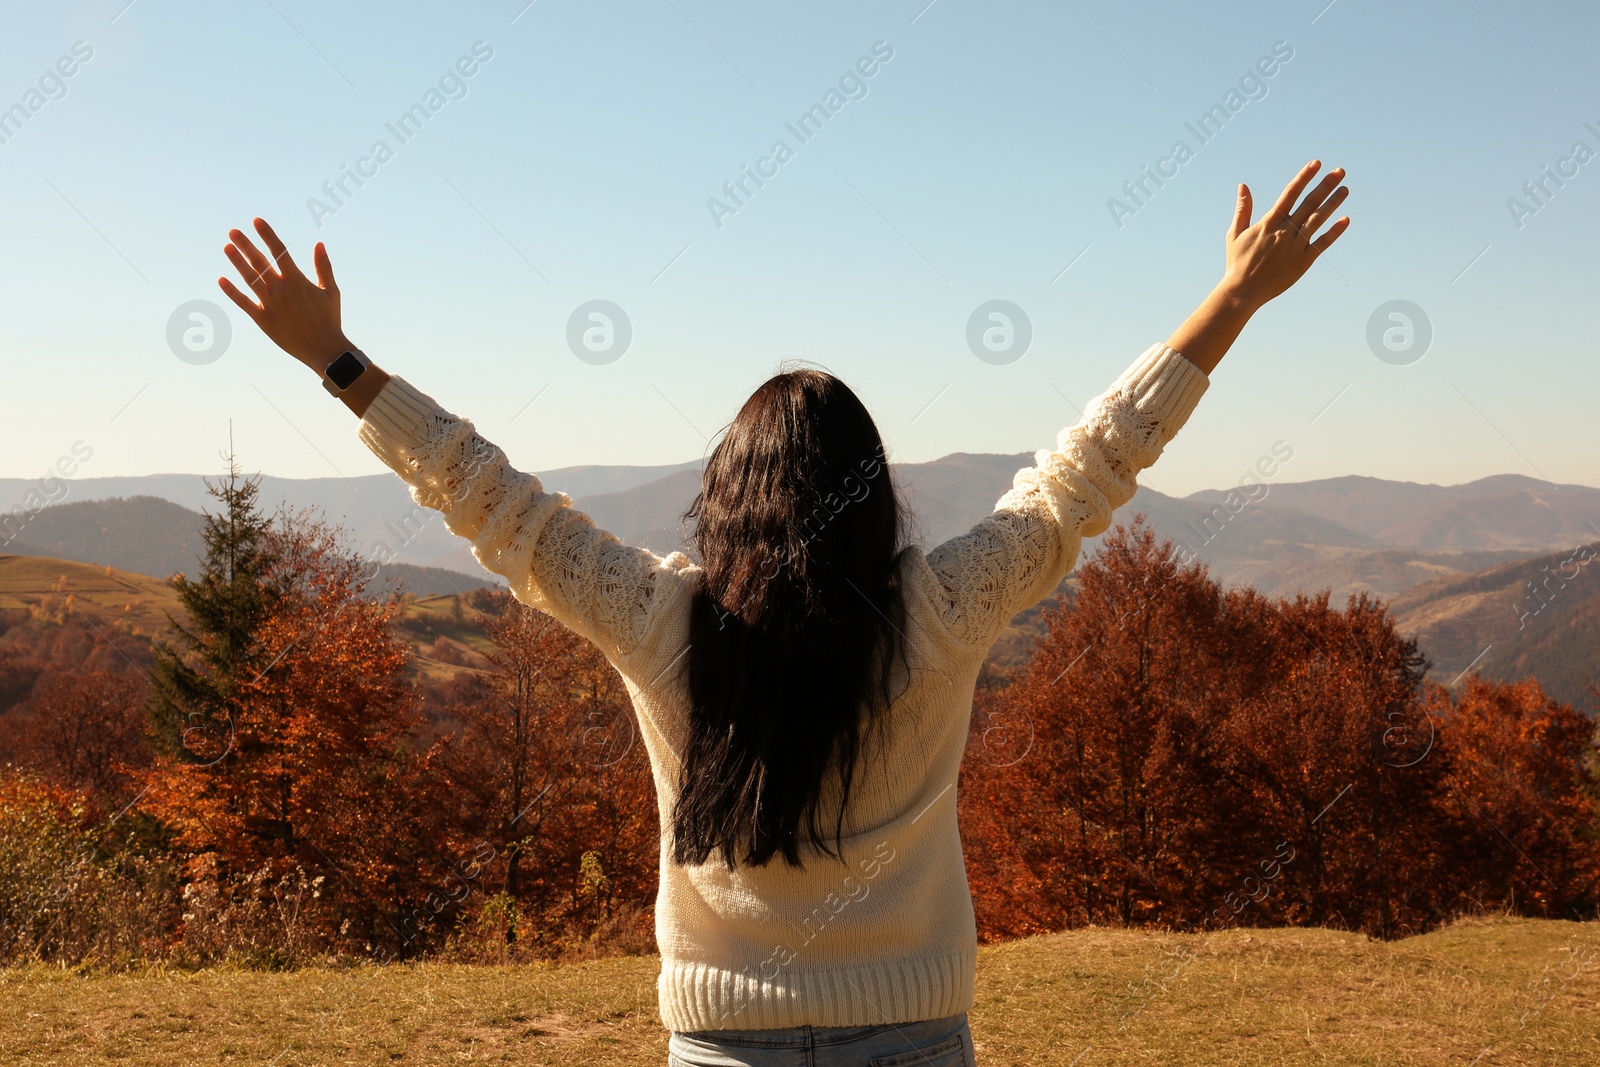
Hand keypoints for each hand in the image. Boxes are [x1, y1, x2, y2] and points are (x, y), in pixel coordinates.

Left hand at [218, 218, 350, 373]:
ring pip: (249, 279)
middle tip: (233, 231)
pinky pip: (244, 302)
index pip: (279, 252)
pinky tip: (221, 279)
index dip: (267, 235)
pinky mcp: (262, 319)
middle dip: (246, 245)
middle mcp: (281, 290)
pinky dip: (232, 291)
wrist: (323, 349)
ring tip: (226, 247)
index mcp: (297, 281)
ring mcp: (270, 304)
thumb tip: (318, 244)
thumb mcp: (331, 291)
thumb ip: (323, 267)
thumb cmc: (330, 319)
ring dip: (237, 262)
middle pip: (259, 262)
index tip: (257, 221)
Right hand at [1221, 160, 1349, 309]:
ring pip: (1318, 220)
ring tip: (1345, 189)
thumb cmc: (1237, 262)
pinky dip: (1333, 232)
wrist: (1243, 291)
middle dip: (1325, 186)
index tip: (1316, 164)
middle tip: (1340, 171)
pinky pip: (1321, 244)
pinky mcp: (1303, 261)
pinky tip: (1345, 220)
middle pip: (1309, 203)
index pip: (1290, 193)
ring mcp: (1295, 246)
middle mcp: (1285, 231)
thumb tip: (1242, 186)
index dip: (1304, 177)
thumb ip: (1243, 209)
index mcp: (1269, 222)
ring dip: (1333, 203)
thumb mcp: (1235, 233)